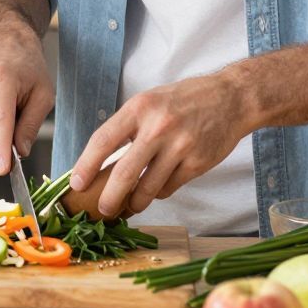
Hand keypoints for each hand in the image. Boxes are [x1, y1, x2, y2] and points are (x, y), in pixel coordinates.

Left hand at [69, 72, 255, 218]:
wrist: (231, 98)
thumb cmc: (184, 100)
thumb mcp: (149, 101)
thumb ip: (127, 128)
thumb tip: (99, 163)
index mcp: (140, 108)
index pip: (103, 140)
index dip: (86, 165)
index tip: (77, 184)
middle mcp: (159, 127)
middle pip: (124, 173)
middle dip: (109, 198)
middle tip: (102, 209)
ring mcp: (180, 146)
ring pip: (147, 188)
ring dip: (135, 202)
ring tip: (130, 205)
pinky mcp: (197, 163)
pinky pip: (168, 188)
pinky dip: (159, 193)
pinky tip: (157, 187)